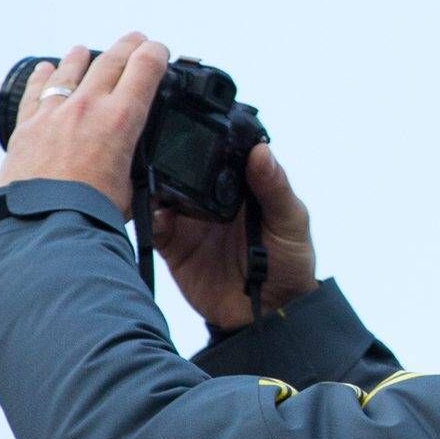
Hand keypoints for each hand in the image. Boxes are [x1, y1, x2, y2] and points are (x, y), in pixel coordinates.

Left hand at [0, 38, 168, 211]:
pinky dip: (43, 77)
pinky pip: (36, 91)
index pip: (145, 67)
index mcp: (122, 120)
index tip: (160, 51)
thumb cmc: (89, 213)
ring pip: (70, 70)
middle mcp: (87, 107)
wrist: (41, 224)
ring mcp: (54, 113)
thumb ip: (137, 176)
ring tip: (85, 49)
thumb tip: (151, 187)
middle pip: (111, 61)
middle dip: (128, 46)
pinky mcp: (26, 127)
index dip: (157, 53)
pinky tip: (45, 69)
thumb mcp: (132, 191)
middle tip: (137, 40)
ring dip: (82, 57)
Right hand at [155, 144, 322, 332]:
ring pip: (161, 193)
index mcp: (241, 184)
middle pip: (182, 169)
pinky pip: (152, 226)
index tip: (191, 126)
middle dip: (169, 159)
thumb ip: (276, 189)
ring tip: (156, 184)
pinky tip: (157, 216)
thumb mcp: (291, 222)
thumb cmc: (291, 262)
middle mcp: (211, 197)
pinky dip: (148, 218)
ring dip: (154, 186)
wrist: (269, 312)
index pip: (218, 153)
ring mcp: (189, 220)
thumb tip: (262, 152)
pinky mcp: (173, 244)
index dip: (205, 139)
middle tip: (161, 151)